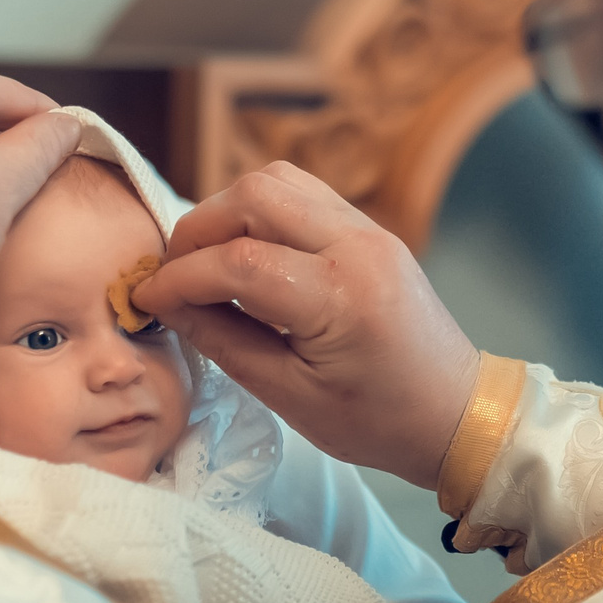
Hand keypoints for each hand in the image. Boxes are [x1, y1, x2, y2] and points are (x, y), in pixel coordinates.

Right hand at [132, 162, 480, 490]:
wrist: (456, 412)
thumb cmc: (378, 420)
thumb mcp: (290, 397)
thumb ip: (224, 341)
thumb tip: (168, 303)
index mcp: (340, 297)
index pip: (238, 262)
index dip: (180, 277)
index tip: (146, 299)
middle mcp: (358, 247)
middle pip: (256, 195)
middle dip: (199, 229)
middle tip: (175, 275)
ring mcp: (369, 231)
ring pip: (279, 182)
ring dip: (230, 212)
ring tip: (207, 262)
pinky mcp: (371, 230)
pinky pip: (303, 196)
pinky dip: (261, 214)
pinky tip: (245, 255)